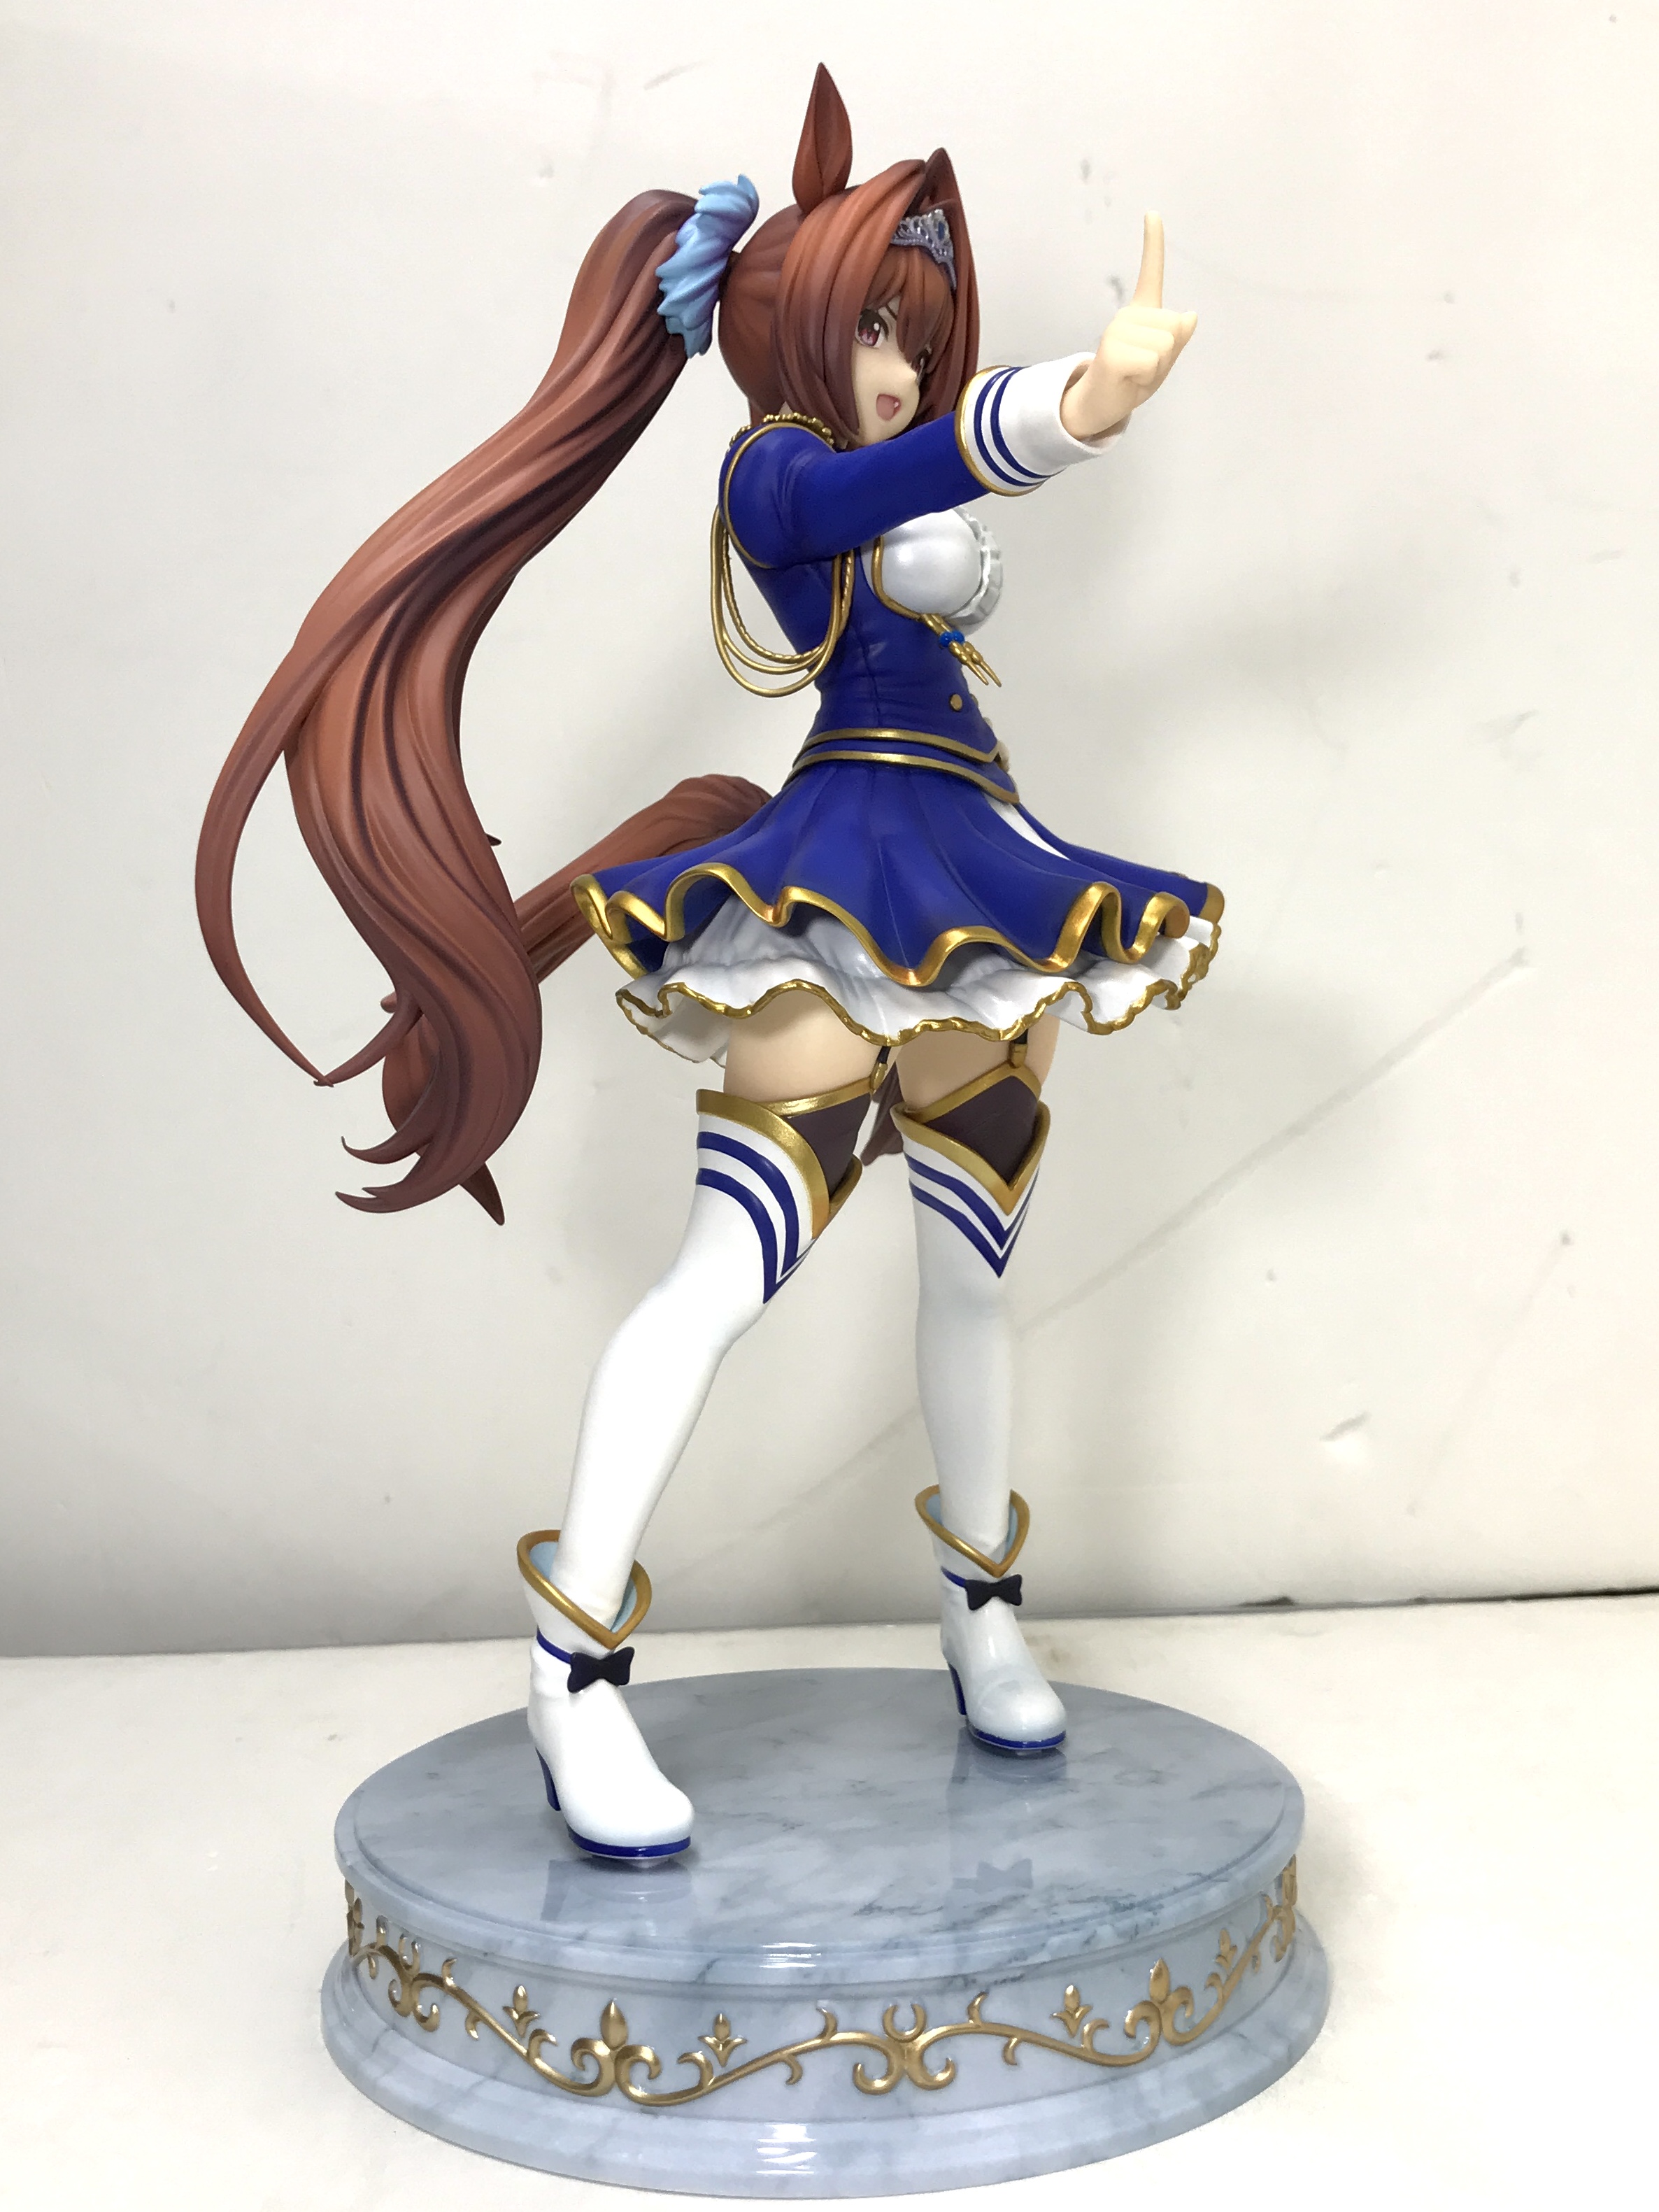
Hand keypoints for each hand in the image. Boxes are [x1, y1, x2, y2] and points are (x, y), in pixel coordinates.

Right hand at [1059, 214, 1196, 440]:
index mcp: (1142, 313)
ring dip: (1157, 367)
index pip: (1151, 272)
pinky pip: (1152, 362)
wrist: (1102, 405)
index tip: (1152, 213)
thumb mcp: (1164, 361)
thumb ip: (1178, 339)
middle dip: (1168, 354)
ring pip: (1165, 346)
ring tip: (1135, 372)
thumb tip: (1190, 316)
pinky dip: (1147, 377)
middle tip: (1143, 366)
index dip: (1153, 243)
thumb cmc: (1134, 381)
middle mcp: (1127, 316)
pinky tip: (1128, 377)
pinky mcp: (1112, 351)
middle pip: (1174, 328)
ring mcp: (1117, 330)